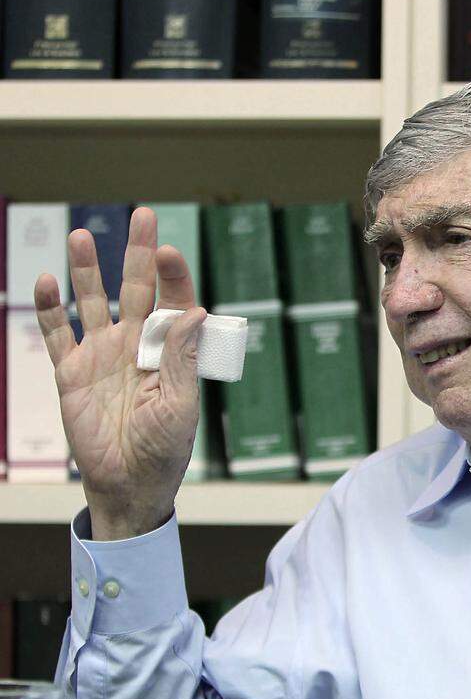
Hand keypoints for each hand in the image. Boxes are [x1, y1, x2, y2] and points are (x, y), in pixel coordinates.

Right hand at [34, 207, 205, 539]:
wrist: (128, 483)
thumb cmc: (164, 448)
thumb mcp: (181, 404)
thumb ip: (184, 357)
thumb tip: (195, 311)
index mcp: (170, 350)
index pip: (174, 302)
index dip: (173, 276)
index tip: (169, 252)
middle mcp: (136, 344)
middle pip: (137, 288)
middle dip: (139, 253)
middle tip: (142, 215)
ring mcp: (102, 354)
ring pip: (93, 301)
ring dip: (88, 270)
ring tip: (83, 236)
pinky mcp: (71, 372)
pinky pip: (57, 334)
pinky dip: (50, 309)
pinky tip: (46, 281)